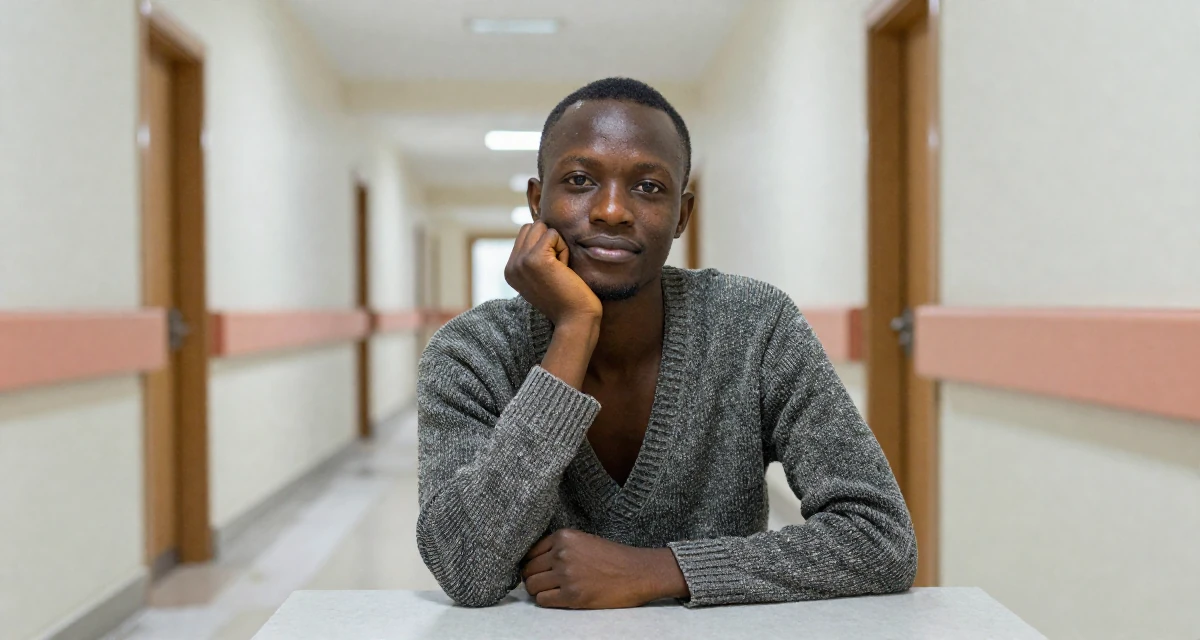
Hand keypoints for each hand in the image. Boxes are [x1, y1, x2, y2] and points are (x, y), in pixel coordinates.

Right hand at [505, 223, 600, 326]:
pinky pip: (553, 234)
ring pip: (541, 227)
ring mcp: (521, 262)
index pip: (525, 234)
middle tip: (557, 268)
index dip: (545, 246)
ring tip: (560, 269)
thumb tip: (540, 225)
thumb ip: (534, 256)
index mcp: (510, 271)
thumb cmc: (566, 298)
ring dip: (557, 245)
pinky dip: (564, 249)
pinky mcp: (535, 259)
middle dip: (550, 242)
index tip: (551, 272)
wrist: (574, 319)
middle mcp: (511, 266)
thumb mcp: (542, 276)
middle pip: (532, 227)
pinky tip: (564, 269)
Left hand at [521, 529, 688, 608]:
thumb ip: (560, 547)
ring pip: (532, 586)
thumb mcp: (584, 540)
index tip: (539, 569)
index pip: (530, 552)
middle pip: (528, 569)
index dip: (533, 563)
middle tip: (545, 582)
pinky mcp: (572, 595)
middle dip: (533, 577)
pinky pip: (543, 600)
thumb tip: (536, 561)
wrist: (638, 572)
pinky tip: (559, 598)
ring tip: (552, 591)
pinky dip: (547, 601)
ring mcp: (566, 575)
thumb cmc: (613, 557)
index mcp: (564, 536)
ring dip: (539, 590)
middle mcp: (562, 553)